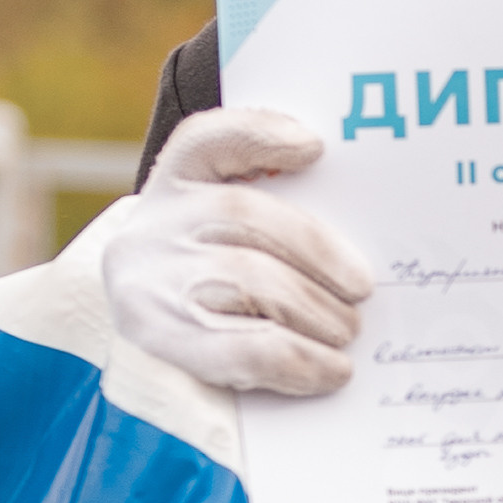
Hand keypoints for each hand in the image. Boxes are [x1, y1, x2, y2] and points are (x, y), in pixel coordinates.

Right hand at [101, 106, 375, 397]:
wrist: (140, 347)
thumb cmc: (206, 281)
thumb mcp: (221, 231)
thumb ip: (269, 208)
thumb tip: (338, 223)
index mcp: (175, 182)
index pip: (205, 139)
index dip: (259, 133)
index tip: (313, 147)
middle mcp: (154, 225)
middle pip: (244, 214)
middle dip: (317, 253)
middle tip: (362, 291)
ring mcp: (150, 282)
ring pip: (250, 280)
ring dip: (315, 310)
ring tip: (347, 331)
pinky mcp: (163, 343)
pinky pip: (245, 349)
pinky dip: (300, 361)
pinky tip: (330, 369)